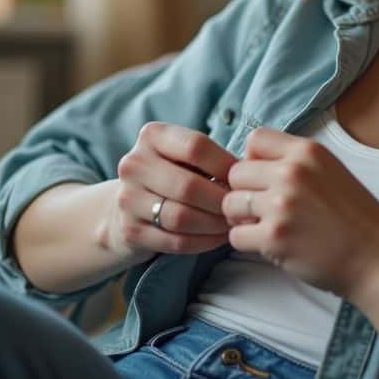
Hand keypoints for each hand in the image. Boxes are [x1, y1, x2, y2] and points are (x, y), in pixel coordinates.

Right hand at [103, 122, 237, 257]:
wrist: (129, 206)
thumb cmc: (172, 175)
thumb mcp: (185, 156)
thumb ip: (212, 159)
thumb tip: (251, 174)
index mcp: (152, 136)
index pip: (195, 146)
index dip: (225, 164)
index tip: (245, 179)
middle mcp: (134, 164)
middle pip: (188, 186)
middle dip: (222, 201)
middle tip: (244, 209)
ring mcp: (127, 199)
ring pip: (181, 217)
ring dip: (214, 225)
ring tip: (233, 224)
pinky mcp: (129, 230)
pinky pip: (174, 241)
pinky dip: (203, 242)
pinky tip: (217, 238)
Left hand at [221, 126, 378, 298]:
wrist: (378, 258)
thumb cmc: (356, 219)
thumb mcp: (331, 172)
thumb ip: (296, 163)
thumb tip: (251, 163)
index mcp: (308, 151)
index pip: (255, 139)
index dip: (253, 160)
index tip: (264, 179)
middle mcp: (293, 172)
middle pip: (236, 172)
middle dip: (244, 192)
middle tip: (263, 210)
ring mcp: (282, 205)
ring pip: (231, 204)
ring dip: (242, 219)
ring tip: (267, 228)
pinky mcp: (275, 237)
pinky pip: (236, 235)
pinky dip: (248, 243)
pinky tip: (272, 246)